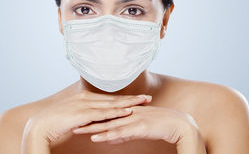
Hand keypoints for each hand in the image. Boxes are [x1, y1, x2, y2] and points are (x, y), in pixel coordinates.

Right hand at [21, 90, 151, 146]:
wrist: (39, 127)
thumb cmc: (54, 123)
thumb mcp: (72, 116)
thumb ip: (84, 115)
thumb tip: (94, 119)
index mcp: (84, 97)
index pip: (109, 98)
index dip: (124, 98)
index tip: (138, 98)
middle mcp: (86, 98)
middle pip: (114, 99)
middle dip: (132, 98)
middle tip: (148, 98)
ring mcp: (84, 105)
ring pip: (112, 104)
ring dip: (129, 103)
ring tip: (143, 102)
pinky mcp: (82, 114)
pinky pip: (103, 113)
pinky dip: (116, 112)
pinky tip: (128, 112)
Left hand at [71, 104, 200, 145]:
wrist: (179, 124)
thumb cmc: (159, 126)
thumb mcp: (137, 130)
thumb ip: (124, 132)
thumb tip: (110, 137)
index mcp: (126, 110)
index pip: (103, 112)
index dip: (88, 114)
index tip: (74, 116)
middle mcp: (127, 112)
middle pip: (102, 115)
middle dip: (85, 119)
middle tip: (69, 121)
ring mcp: (132, 118)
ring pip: (108, 124)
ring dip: (92, 127)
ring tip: (77, 130)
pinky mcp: (139, 126)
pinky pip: (121, 132)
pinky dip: (108, 135)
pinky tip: (98, 138)